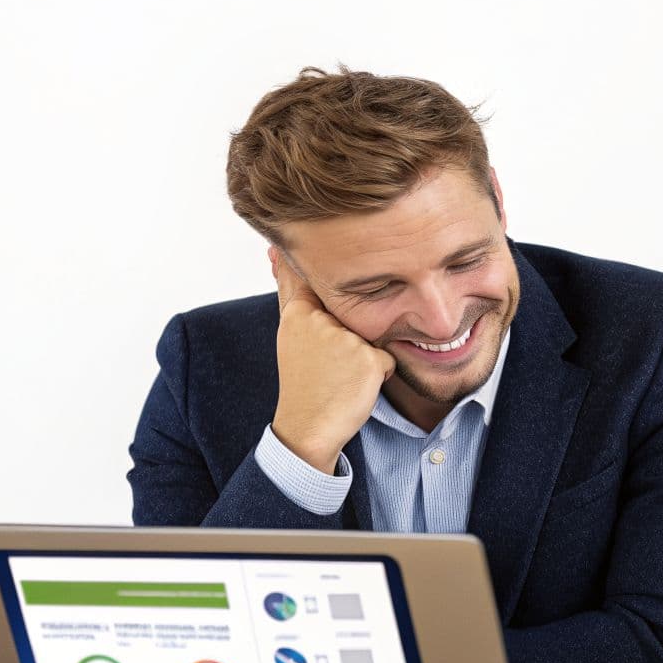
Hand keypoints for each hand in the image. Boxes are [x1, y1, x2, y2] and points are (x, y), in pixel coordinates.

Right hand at [270, 254, 395, 473]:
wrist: (308, 426)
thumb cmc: (304, 381)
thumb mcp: (291, 335)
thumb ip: (293, 295)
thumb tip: (276, 255)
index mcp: (298, 315)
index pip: (307, 277)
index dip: (307, 261)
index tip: (295, 236)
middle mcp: (320, 322)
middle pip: (352, 314)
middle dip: (348, 336)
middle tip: (327, 366)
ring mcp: (344, 339)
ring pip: (371, 336)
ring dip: (363, 356)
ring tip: (339, 376)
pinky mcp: (368, 359)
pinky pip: (386, 359)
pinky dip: (378, 374)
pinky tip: (355, 386)